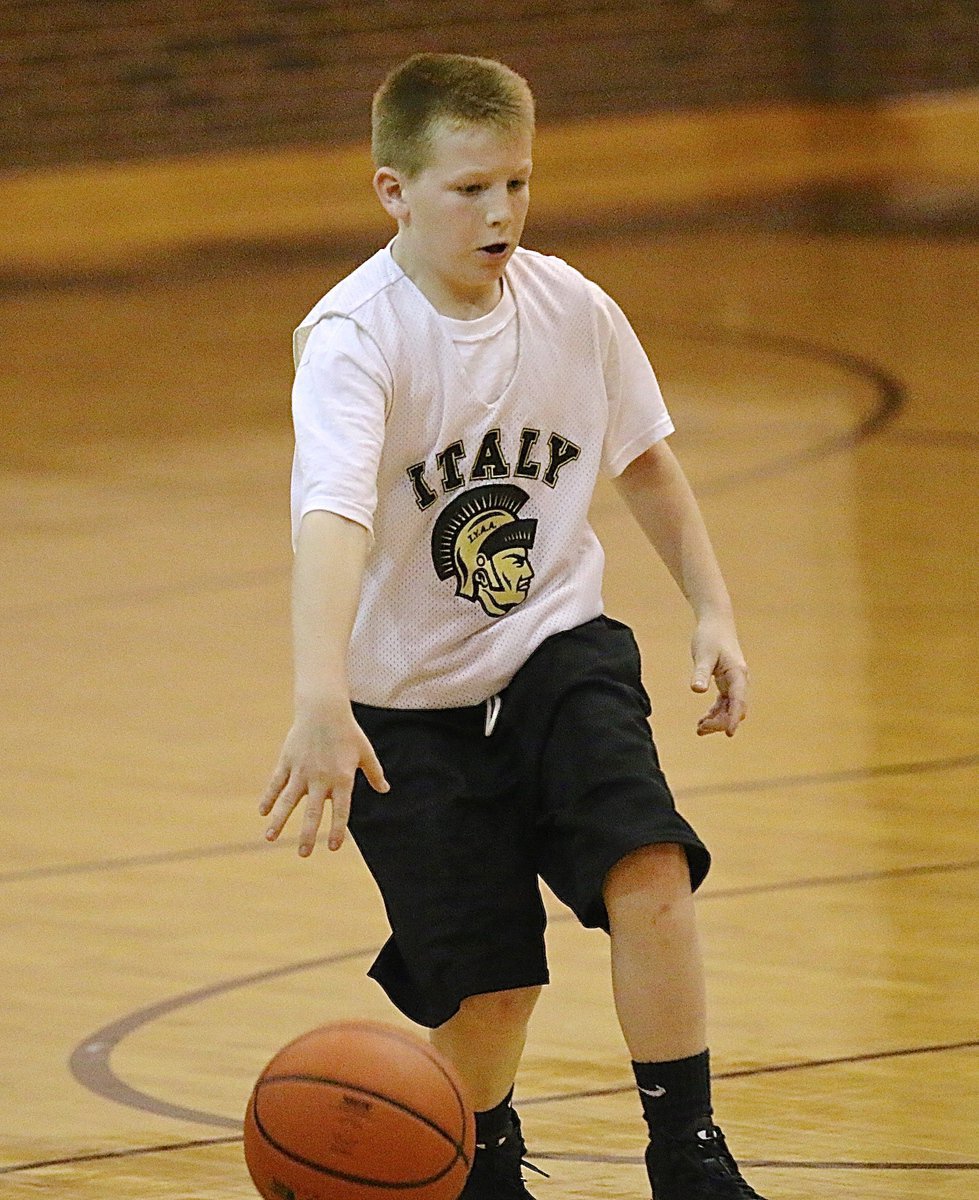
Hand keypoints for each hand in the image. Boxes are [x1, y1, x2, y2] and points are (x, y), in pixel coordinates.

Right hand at [258, 709, 388, 856]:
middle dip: (307, 834)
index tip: (333, 847)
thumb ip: (374, 773)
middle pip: (313, 812)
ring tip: (269, 839)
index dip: (337, 829)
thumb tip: (385, 790)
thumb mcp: (365, 752)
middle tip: (304, 854)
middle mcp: (321, 778)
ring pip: (288, 801)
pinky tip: (262, 813)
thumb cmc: (348, 732)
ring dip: (279, 821)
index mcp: (342, 778)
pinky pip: (276, 783)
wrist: (324, 710)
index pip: (341, 810)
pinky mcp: (287, 761)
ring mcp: (301, 770)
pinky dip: (268, 798)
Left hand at [690, 616, 747, 736]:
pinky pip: (724, 703)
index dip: (734, 718)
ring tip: (699, 730)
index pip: (738, 701)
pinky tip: (702, 721)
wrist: (715, 623)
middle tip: (700, 729)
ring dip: (717, 720)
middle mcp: (740, 681)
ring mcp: (734, 682)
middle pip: (735, 709)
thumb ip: (700, 672)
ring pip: (730, 708)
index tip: (729, 734)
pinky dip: (714, 713)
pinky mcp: (727, 682)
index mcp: (738, 674)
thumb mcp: (703, 654)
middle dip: (721, 722)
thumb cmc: (709, 637)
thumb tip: (697, 690)